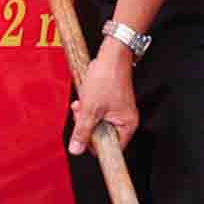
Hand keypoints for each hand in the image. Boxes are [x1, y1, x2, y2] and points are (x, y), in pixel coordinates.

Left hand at [70, 39, 139, 154]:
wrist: (111, 55)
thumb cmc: (108, 77)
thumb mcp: (90, 108)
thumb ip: (82, 130)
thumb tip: (76, 148)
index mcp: (127, 125)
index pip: (110, 148)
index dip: (94, 144)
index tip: (83, 138)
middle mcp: (125, 120)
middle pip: (101, 135)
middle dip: (86, 125)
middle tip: (81, 114)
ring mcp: (118, 111)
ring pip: (96, 123)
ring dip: (85, 115)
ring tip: (81, 104)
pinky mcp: (111, 103)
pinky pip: (97, 112)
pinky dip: (88, 107)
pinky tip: (83, 99)